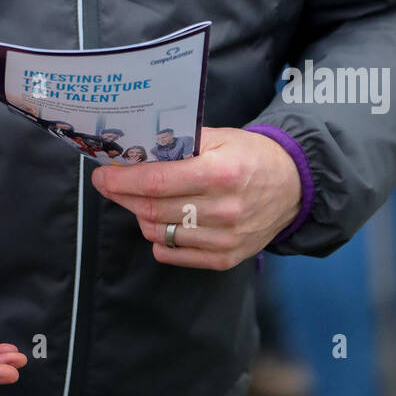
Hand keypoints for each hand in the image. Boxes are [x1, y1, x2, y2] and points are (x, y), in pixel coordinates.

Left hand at [90, 127, 301, 268]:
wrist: (293, 186)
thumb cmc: (251, 156)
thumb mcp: (220, 136)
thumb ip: (181, 143)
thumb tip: (137, 150)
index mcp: (221, 173)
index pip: (157, 182)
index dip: (122, 180)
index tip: (103, 174)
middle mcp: (224, 210)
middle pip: (153, 209)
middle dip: (122, 196)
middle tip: (110, 184)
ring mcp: (225, 239)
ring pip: (159, 233)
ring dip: (140, 215)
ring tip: (140, 199)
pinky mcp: (226, 258)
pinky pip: (174, 254)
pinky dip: (159, 238)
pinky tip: (162, 220)